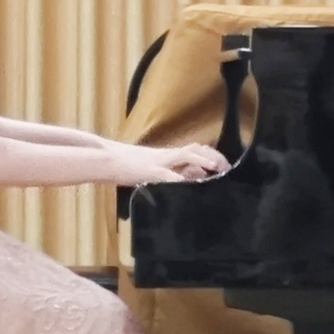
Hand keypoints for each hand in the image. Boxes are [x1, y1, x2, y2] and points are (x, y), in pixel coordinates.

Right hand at [105, 142, 229, 186]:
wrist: (107, 159)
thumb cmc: (129, 167)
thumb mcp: (154, 169)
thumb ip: (173, 173)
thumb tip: (193, 178)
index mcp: (169, 156)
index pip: (196, 150)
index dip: (212, 156)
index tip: (225, 166)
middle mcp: (167, 155)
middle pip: (195, 150)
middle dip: (213, 158)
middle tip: (225, 168)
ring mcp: (159, 161)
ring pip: (184, 156)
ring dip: (201, 161)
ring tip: (214, 168)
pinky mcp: (149, 170)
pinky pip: (167, 174)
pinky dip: (178, 179)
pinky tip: (188, 184)